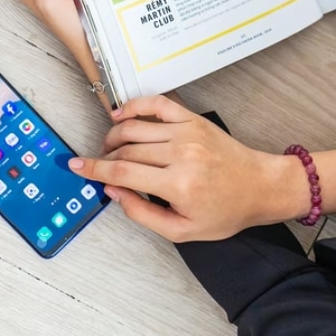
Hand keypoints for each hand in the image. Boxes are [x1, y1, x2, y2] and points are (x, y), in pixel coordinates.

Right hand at [67, 96, 307, 241]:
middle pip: (125, 152)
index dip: (93, 170)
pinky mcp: (194, 120)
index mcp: (178, 185)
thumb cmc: (226, 211)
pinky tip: (121, 115)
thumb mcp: (183, 230)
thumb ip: (142, 214)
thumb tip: (113, 192)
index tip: (75, 166)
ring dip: (114, 137)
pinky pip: (157, 105)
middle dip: (105, 159)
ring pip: (135, 129)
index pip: (122, 173)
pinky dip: (134, 106)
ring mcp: (188, 133)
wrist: (260, 187)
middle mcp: (181, 155)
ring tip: (109, 148)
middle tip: (99, 168)